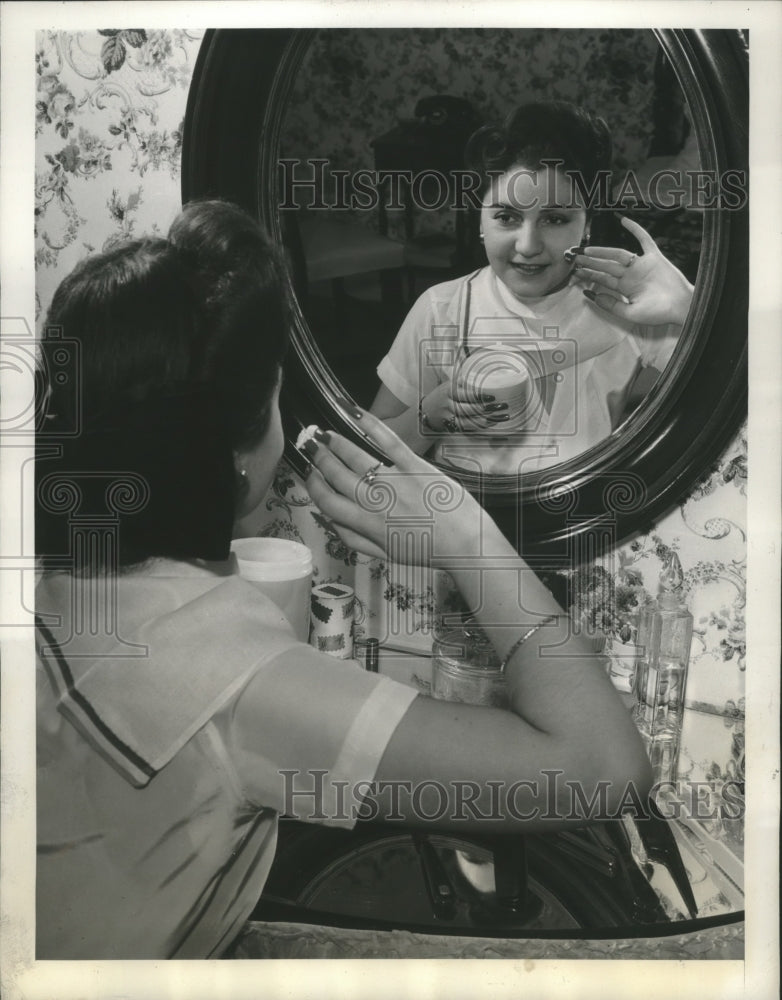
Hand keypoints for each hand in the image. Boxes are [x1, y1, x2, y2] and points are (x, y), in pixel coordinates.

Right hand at [302, 409, 484, 561]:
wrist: (465, 543)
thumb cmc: (428, 549)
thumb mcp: (385, 553)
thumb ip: (353, 539)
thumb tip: (329, 521)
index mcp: (367, 525)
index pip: (327, 502)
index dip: (313, 486)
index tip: (308, 474)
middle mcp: (376, 503)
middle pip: (336, 475)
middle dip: (318, 458)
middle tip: (310, 445)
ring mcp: (396, 482)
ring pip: (355, 457)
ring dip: (335, 442)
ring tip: (324, 432)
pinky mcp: (416, 467)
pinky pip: (387, 441)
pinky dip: (369, 424)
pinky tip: (354, 412)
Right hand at [420, 377, 510, 432]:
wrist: (426, 409)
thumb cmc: (443, 395)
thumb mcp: (450, 384)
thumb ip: (464, 382)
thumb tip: (484, 375)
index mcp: (450, 390)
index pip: (465, 394)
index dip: (479, 396)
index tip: (493, 397)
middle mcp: (449, 404)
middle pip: (469, 408)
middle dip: (487, 409)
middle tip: (502, 406)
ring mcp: (449, 416)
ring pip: (468, 420)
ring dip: (486, 420)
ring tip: (500, 417)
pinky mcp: (450, 426)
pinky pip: (466, 428)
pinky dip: (479, 426)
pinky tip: (490, 424)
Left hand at [572, 216, 693, 326]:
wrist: (681, 307)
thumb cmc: (658, 314)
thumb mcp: (630, 314)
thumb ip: (611, 305)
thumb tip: (592, 296)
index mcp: (625, 288)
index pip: (602, 279)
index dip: (588, 275)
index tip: (574, 271)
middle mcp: (631, 275)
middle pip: (606, 266)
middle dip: (589, 262)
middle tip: (573, 257)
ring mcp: (642, 265)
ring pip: (618, 254)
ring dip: (603, 251)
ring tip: (587, 249)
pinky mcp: (655, 257)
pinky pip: (644, 239)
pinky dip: (635, 229)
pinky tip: (623, 220)